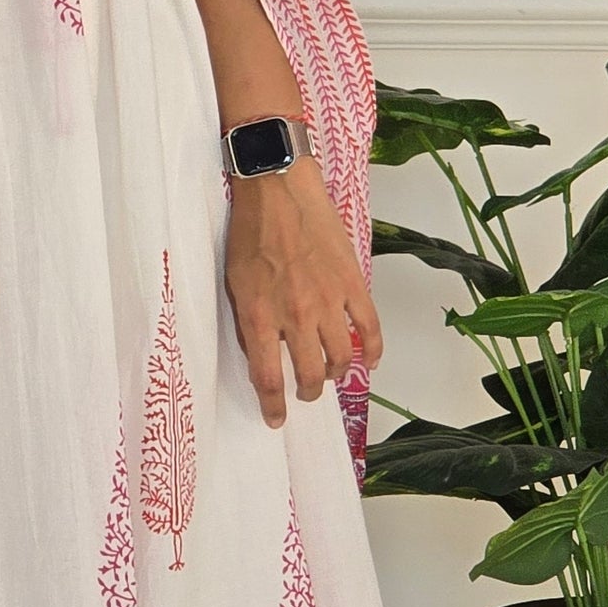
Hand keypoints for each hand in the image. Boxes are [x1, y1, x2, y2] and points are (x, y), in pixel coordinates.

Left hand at [222, 165, 381, 431]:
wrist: (276, 188)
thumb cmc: (249, 231)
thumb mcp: (233, 282)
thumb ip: (247, 320)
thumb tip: (259, 350)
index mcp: (259, 316)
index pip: (268, 378)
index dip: (273, 406)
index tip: (275, 418)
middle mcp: (295, 316)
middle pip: (308, 374)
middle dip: (308, 391)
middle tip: (306, 392)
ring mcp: (328, 301)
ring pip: (340, 358)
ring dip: (336, 374)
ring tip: (331, 375)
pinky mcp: (352, 284)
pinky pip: (370, 328)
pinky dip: (373, 349)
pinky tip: (370, 360)